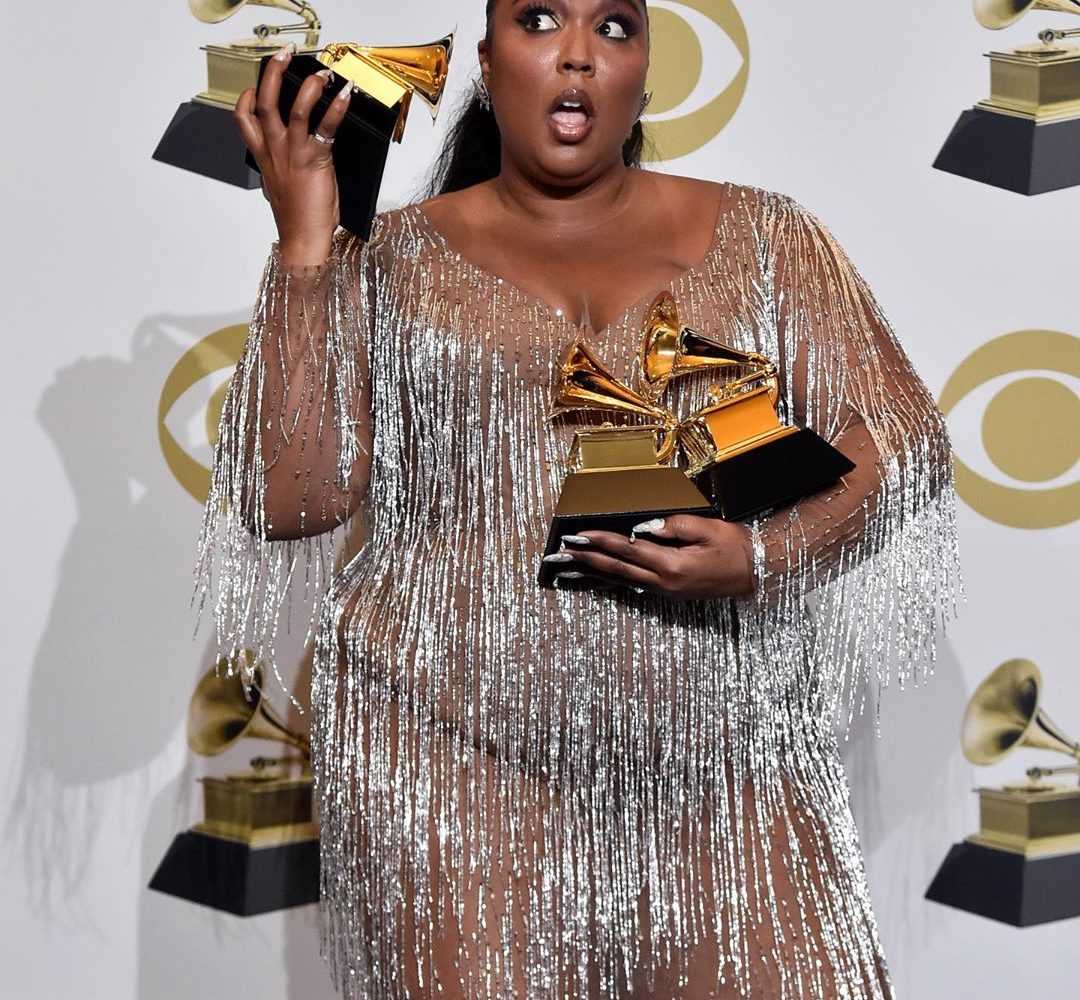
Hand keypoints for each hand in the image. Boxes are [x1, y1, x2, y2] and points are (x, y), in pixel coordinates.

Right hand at [233, 43, 354, 265]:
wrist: (304, 239)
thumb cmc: (298, 218)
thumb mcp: (284, 187)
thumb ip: (285, 167)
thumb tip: (297, 159)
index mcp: (264, 157)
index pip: (244, 120)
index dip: (247, 98)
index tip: (254, 87)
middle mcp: (275, 151)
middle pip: (266, 102)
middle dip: (273, 73)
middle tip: (285, 55)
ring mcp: (294, 153)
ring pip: (295, 107)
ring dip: (309, 84)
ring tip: (321, 72)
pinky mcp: (315, 159)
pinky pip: (325, 126)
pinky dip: (336, 107)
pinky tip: (345, 96)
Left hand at [549, 516, 755, 599]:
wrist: (755, 571)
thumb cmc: (734, 547)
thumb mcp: (708, 529)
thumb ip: (674, 526)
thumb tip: (644, 527)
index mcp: (672, 565)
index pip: (626, 550)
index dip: (599, 542)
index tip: (575, 536)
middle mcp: (663, 583)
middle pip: (615, 569)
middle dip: (584, 561)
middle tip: (557, 556)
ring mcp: (664, 591)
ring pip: (620, 580)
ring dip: (591, 573)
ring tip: (565, 570)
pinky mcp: (667, 593)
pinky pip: (632, 585)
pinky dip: (610, 580)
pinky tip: (596, 578)